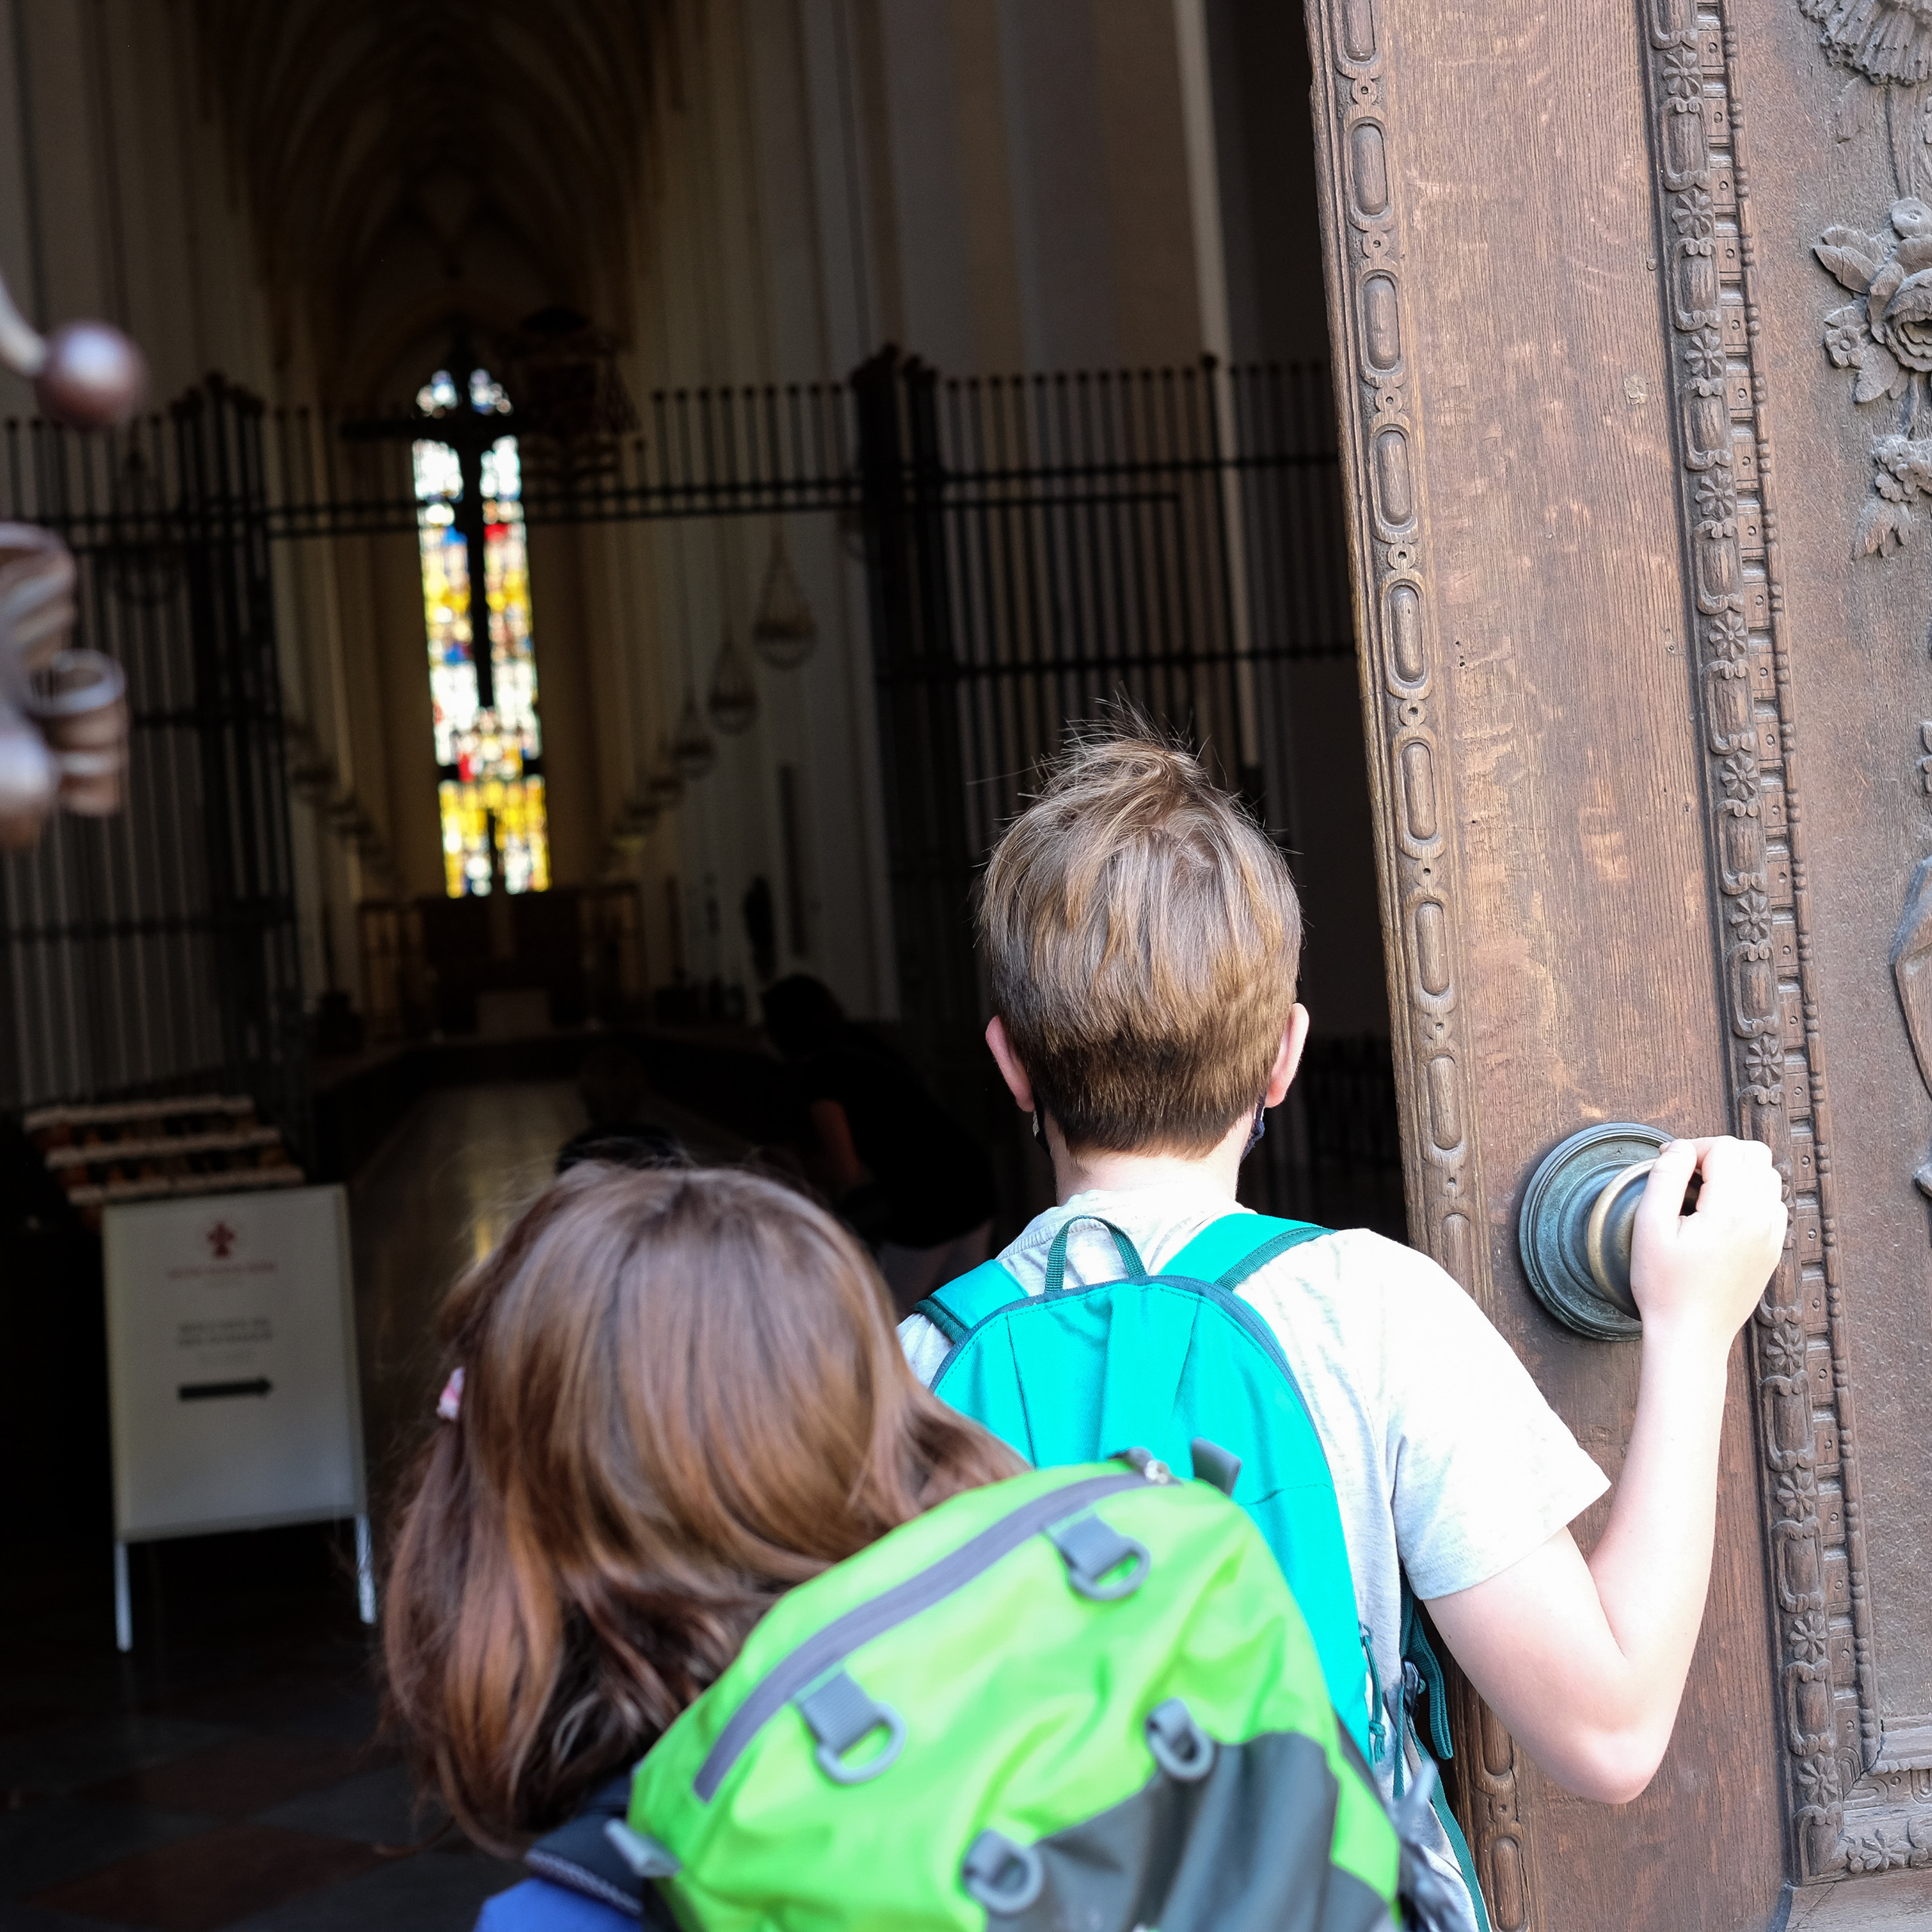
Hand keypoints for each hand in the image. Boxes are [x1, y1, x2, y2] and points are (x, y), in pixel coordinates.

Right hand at [1628, 1134, 1787, 1345]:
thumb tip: (1679, 1149)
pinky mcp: (1772, 1250)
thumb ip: (1664, 1178)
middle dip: (1718, 1153)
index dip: (1692, 1147)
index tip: (1668, 1164)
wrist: (1691, 1335)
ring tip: (1704, 1190)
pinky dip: (1750, 1195)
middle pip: (1754, 1153)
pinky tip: (1721, 1212)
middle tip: (1686, 1174)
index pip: (1725, 1148)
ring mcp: (1771, 1235)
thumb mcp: (1649, 1227)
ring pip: (1768, 1175)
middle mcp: (1761, 1218)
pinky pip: (1773, 1203)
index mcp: (1731, 1209)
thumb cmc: (1664, 1286)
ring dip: (1737, 1171)